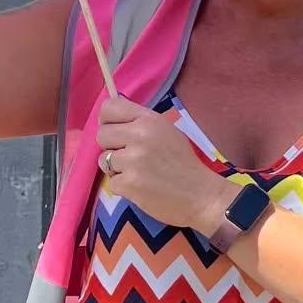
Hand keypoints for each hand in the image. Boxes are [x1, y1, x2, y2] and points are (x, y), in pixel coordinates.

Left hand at [97, 97, 234, 234]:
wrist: (201, 195)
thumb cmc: (184, 163)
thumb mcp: (166, 131)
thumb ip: (140, 123)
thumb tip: (112, 120)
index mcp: (149, 120)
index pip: (109, 107)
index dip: (107, 120)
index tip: (115, 131)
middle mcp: (139, 135)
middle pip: (101, 134)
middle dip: (111, 147)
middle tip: (129, 157)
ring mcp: (133, 160)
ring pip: (104, 160)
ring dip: (116, 169)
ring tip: (138, 173)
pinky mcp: (129, 183)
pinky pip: (112, 182)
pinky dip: (124, 187)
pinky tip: (141, 187)